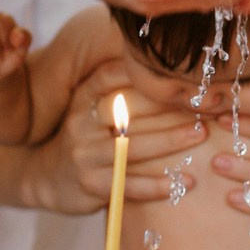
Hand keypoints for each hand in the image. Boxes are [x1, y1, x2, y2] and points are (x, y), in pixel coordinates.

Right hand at [25, 60, 208, 213]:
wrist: (45, 178)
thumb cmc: (84, 137)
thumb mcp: (89, 108)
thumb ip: (117, 89)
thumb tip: (165, 64)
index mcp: (83, 98)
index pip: (112, 75)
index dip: (144, 72)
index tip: (179, 71)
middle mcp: (81, 122)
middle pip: (129, 110)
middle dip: (168, 106)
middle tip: (204, 103)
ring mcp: (84, 155)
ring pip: (133, 146)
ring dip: (170, 141)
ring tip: (200, 135)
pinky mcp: (90, 185)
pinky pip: (128, 184)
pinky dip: (158, 184)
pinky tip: (183, 182)